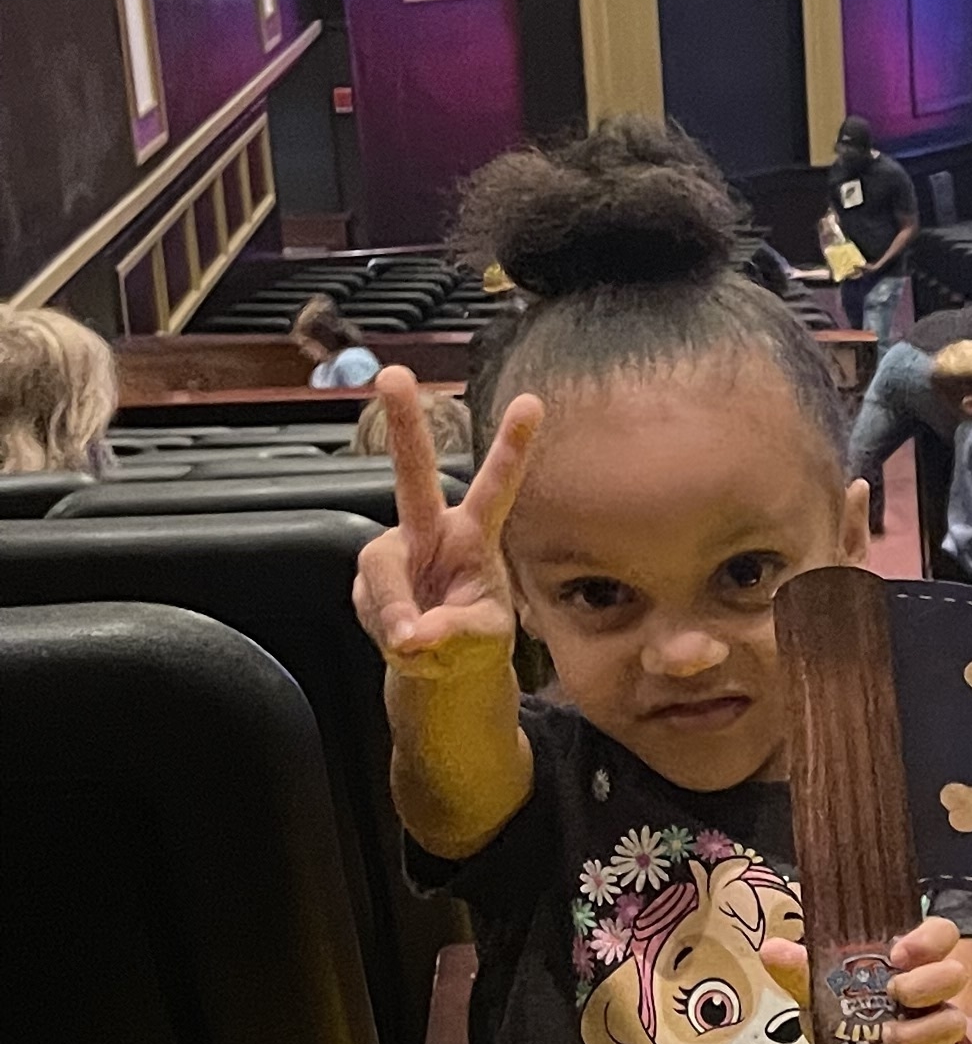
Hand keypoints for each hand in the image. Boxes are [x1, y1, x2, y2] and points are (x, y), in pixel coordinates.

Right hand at [352, 370, 539, 681]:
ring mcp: (395, 552)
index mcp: (475, 535)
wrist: (439, 667)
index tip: (532, 402)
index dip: (512, 447)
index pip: (497, 487)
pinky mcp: (367, 580)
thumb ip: (456, 631)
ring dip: (394, 610)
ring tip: (415, 643)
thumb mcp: (483, 639)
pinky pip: (371, 607)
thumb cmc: (473, 640)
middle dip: (404, 422)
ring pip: (381, 570)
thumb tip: (415, 632)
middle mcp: (430, 530)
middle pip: (413, 471)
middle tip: (394, 375)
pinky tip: (402, 642)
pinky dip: (386, 630)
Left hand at [763, 917, 971, 1043]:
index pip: (942, 934)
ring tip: (887, 1038)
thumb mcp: (823, 997)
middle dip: (927, 983)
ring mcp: (943, 1028)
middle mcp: (933, 992)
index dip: (929, 940)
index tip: (896, 955)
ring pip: (955, 1021)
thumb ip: (803, 973)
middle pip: (956, 972)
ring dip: (922, 1030)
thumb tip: (771, 950)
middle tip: (894, 993)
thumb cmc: (850, 1023)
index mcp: (910, 964)